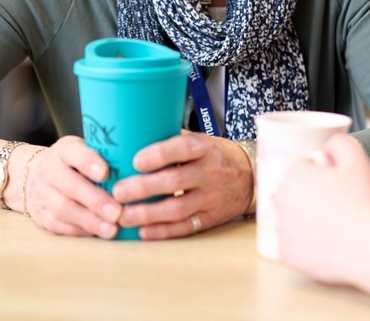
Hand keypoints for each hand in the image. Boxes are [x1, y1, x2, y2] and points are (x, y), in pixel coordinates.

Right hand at [21, 136, 121, 238]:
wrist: (32, 174)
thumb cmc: (74, 163)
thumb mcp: (85, 149)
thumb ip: (107, 155)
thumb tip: (144, 168)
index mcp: (64, 150)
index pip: (74, 152)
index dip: (89, 162)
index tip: (106, 173)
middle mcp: (49, 170)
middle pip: (70, 186)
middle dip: (95, 200)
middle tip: (117, 212)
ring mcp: (41, 193)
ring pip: (63, 208)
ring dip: (89, 221)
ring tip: (112, 229)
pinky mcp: (39, 214)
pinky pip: (57, 225)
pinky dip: (79, 231)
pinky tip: (97, 233)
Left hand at [111, 132, 252, 238]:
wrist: (251, 177)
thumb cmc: (215, 156)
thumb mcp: (201, 141)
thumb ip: (172, 141)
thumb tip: (133, 138)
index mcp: (205, 148)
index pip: (183, 148)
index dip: (159, 154)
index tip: (136, 161)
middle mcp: (210, 172)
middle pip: (175, 181)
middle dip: (143, 188)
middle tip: (118, 192)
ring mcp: (211, 197)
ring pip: (177, 208)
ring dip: (147, 214)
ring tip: (123, 216)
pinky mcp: (211, 218)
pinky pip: (185, 227)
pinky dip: (163, 231)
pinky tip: (143, 231)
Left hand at [273, 134, 369, 285]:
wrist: (367, 246)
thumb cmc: (362, 202)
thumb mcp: (357, 159)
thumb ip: (339, 142)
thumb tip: (326, 146)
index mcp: (293, 175)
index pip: (304, 168)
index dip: (323, 174)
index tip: (337, 184)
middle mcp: (279, 201)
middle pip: (295, 192)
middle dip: (310, 195)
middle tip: (337, 204)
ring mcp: (280, 230)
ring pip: (292, 218)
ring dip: (305, 219)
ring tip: (332, 225)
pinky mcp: (284, 255)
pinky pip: (291, 244)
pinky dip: (303, 244)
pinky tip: (323, 242)